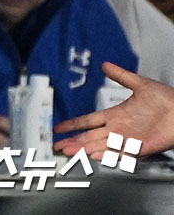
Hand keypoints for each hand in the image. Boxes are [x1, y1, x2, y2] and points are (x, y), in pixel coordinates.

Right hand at [54, 62, 173, 157]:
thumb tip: (106, 65)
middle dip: (73, 141)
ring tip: (69, 152)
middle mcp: (118, 129)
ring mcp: (128, 139)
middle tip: (58, 146)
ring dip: (84, 150)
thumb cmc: (166, 99)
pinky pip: (120, 153)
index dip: (73, 124)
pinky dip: (107, 156)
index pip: (88, 121)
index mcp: (115, 114)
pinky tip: (94, 156)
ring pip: (100, 146)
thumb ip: (121, 75)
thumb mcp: (140, 83)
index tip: (59, 128)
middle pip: (90, 136)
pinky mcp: (140, 148)